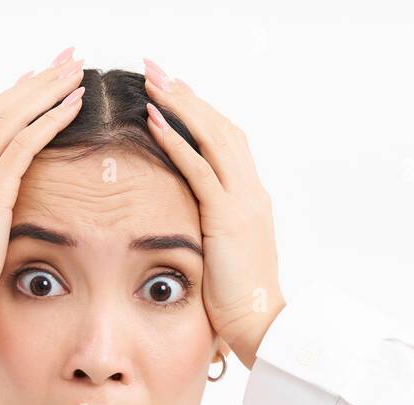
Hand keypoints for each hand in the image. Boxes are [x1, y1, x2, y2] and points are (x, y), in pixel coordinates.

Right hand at [0, 47, 87, 351]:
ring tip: (75, 72)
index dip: (11, 96)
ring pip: (13, 117)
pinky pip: (24, 144)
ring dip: (47, 91)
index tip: (36, 77)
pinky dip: (50, 120)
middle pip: (0, 108)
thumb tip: (0, 205)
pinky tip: (73, 105)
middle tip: (65, 60)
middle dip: (35, 81)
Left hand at [141, 58, 285, 370]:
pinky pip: (200, 169)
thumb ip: (211, 232)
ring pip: (212, 137)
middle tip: (156, 69)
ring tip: (152, 82)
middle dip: (187, 96)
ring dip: (180, 106)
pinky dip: (176, 141)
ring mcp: (243, 202)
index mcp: (251, 200)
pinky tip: (153, 121)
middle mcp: (252, 193)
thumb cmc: (238, 303)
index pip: (227, 143)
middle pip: (220, 127)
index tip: (174, 91)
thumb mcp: (224, 256)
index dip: (200, 114)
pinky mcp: (228, 218)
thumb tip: (187, 225)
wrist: (261, 326)